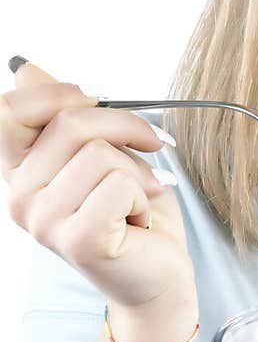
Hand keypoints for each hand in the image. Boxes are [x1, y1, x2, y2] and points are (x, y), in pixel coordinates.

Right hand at [1, 58, 195, 310]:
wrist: (159, 272)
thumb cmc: (132, 211)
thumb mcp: (102, 150)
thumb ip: (64, 114)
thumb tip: (25, 68)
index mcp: (19, 171)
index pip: (8, 110)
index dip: (56, 92)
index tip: (101, 97)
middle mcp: (20, 197)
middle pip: (70, 122)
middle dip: (126, 126)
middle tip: (153, 145)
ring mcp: (44, 222)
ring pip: (100, 153)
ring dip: (138, 170)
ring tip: (139, 196)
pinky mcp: (79, 240)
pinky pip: (118, 185)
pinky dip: (143, 195)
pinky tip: (138, 219)